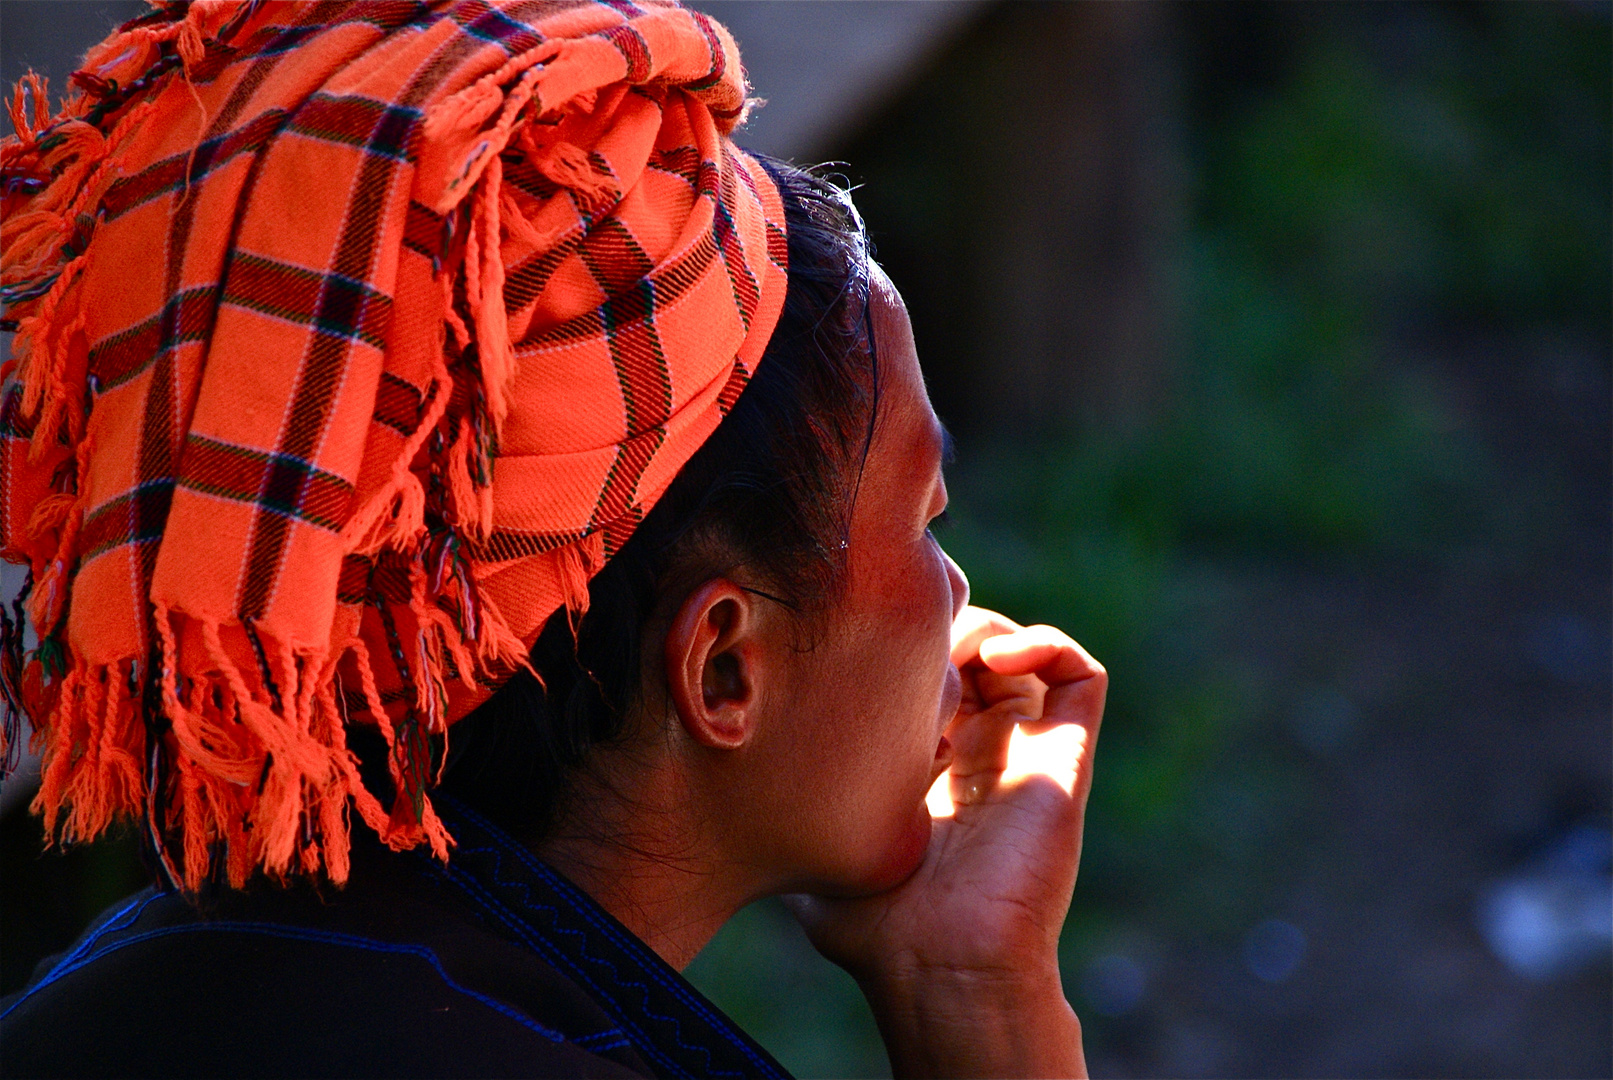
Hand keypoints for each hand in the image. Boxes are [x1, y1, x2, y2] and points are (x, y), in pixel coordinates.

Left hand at [786, 606, 1105, 1078]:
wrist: (943, 964)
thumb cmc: (872, 923)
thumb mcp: (817, 843)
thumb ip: (798, 796)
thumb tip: (753, 759)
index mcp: (920, 766)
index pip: (916, 680)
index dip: (890, 648)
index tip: (858, 642)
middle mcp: (974, 751)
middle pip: (966, 651)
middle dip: (934, 624)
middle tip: (902, 636)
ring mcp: (1022, 750)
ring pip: (1019, 650)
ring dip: (984, 626)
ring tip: (948, 648)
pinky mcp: (1066, 755)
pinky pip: (1081, 675)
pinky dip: (1046, 644)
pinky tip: (995, 659)